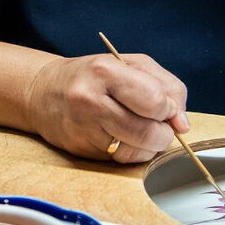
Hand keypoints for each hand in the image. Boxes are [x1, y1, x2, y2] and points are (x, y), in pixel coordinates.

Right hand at [24, 52, 189, 163]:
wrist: (42, 92)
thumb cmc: (92, 75)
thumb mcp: (129, 64)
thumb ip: (165, 86)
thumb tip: (182, 123)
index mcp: (104, 72)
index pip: (155, 101)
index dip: (169, 108)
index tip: (165, 107)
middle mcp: (90, 101)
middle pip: (148, 132)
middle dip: (164, 132)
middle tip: (159, 124)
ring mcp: (83, 129)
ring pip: (137, 151)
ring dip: (150, 144)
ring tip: (142, 128)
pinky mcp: (80, 150)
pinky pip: (122, 160)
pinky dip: (132, 151)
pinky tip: (125, 137)